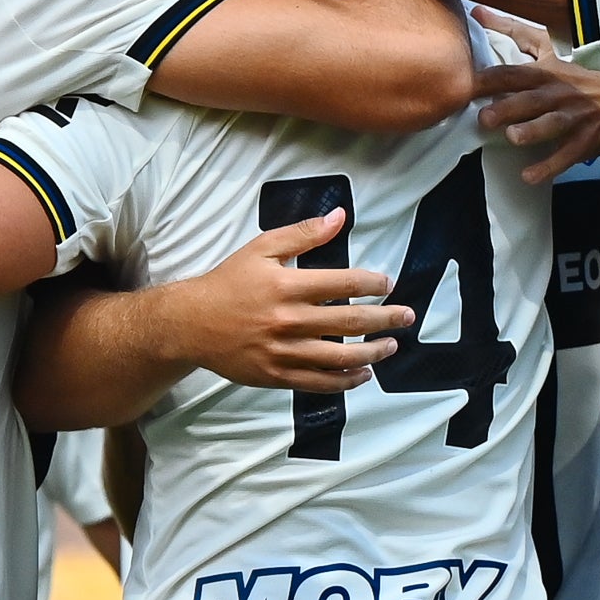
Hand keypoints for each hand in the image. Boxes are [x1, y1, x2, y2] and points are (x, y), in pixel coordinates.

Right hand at [160, 208, 414, 390]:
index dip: (372, 283)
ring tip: (391, 346)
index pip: (343, 284)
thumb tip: (340, 217)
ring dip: (372, 352)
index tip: (388, 283)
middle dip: (385, 318)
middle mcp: (290, 320)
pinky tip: (363, 374)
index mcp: (288, 286)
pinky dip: (346, 380)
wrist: (192, 324)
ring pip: (340, 356)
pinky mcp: (277, 375)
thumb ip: (303, 234)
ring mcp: (284, 352)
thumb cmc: (229, 283)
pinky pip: (320, 382)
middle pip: (350, 322)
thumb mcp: (261, 248)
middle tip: (407, 316)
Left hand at [470, 8, 599, 182]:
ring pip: (552, 124)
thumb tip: (479, 11)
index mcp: (546, 73)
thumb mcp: (549, 50)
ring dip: (532, 131)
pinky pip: (567, 155)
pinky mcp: (585, 140)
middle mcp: (558, 93)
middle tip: (484, 118)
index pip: (515, 73)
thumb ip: (513, 33)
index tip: (465, 86)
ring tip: (513, 138)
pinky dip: (549, 166)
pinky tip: (529, 176)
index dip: (490, 79)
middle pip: (531, 99)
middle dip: (509, 108)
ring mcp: (574, 117)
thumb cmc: (577, 77)